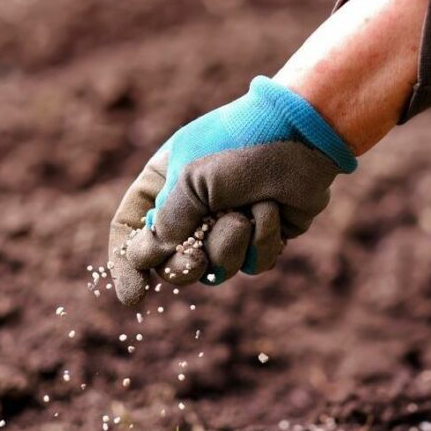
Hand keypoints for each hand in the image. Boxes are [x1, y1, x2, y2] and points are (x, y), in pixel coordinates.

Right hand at [108, 76, 355, 305]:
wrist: (304, 134)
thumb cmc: (241, 144)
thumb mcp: (191, 178)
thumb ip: (167, 222)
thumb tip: (150, 259)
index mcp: (163, 184)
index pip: (131, 229)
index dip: (127, 265)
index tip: (133, 295)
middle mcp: (193, 207)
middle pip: (171, 262)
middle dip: (184, 267)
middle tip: (194, 261)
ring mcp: (228, 224)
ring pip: (215, 268)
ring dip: (229, 245)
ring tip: (245, 213)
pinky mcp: (263, 237)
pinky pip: (253, 264)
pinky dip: (263, 240)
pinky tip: (272, 210)